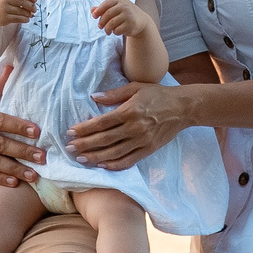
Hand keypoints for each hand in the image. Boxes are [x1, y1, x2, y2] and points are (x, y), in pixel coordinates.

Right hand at [0, 0, 36, 26]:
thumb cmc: (3, 0)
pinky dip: (24, 19)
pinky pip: (17, 18)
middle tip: (35, 9)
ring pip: (20, 11)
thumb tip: (34, 1)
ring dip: (28, 13)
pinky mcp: (3, 18)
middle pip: (21, 1)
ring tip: (31, 14)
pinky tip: (27, 19)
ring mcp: (3, 8)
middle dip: (30, 6)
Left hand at [69, 81, 193, 170]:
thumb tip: (94, 97)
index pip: (101, 122)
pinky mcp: (149, 149)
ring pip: (114, 152)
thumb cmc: (158, 95)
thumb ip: (114, 94)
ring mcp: (142, 140)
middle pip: (104, 139)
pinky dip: (114, 164)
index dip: (84, 129)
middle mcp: (135, 127)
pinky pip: (129, 160)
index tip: (70, 132)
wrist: (183, 108)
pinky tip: (102, 165)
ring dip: (96, 157)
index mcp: (130, 111)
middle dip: (85, 144)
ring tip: (81, 159)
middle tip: (69, 148)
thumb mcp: (136, 87)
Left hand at [90, 0, 144, 37]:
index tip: (94, 16)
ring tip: (107, 31)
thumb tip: (92, 10)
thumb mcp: (115, 8)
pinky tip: (116, 31)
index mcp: (120, 0)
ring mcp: (128, 15)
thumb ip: (103, 8)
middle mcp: (125, 6)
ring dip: (107, 29)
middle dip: (101, 22)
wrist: (141, 21)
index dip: (99, 10)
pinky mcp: (131, 25)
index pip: (107, 3)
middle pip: (108, 14)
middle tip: (100, 27)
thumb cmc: (125, 14)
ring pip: (111, 23)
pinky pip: (117, 30)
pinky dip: (114, 32)